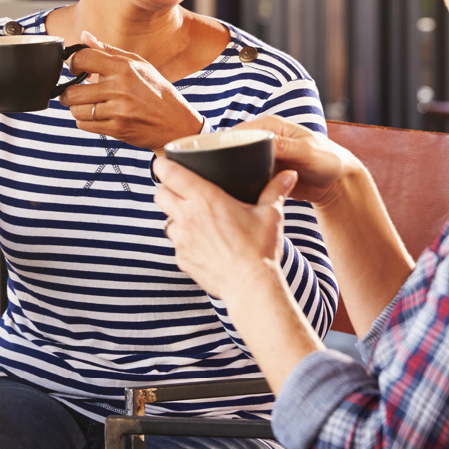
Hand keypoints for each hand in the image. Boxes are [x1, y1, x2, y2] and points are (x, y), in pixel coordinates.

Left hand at [57, 32, 204, 149]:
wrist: (177, 122)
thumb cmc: (156, 91)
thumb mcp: (138, 64)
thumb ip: (108, 51)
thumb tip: (84, 36)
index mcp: (124, 67)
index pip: (82, 58)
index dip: (73, 64)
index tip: (75, 69)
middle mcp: (120, 87)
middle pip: (73, 90)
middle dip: (69, 92)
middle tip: (76, 92)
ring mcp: (118, 110)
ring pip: (76, 109)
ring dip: (78, 108)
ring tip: (89, 105)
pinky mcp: (117, 128)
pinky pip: (84, 125)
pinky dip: (86, 121)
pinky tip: (97, 116)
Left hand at [154, 157, 297, 300]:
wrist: (251, 286)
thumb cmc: (260, 249)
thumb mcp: (271, 214)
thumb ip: (276, 190)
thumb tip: (289, 174)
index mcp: (206, 199)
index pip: (170, 174)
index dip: (162, 165)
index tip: (163, 162)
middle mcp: (188, 217)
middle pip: (160, 194)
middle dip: (166, 189)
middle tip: (180, 190)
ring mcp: (182, 239)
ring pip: (166, 220)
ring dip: (174, 217)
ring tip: (193, 219)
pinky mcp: (182, 258)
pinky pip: (176, 244)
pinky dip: (184, 241)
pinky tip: (202, 243)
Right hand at [227, 115, 361, 209]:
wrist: (337, 183)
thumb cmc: (328, 160)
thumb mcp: (307, 151)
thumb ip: (284, 146)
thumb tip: (257, 142)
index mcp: (273, 126)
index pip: (243, 130)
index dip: (227, 139)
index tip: (214, 151)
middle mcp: (266, 139)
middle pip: (237, 145)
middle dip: (227, 156)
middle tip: (216, 170)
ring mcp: (265, 157)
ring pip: (240, 162)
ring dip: (234, 170)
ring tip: (223, 180)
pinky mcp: (266, 172)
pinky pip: (249, 176)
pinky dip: (244, 181)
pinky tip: (237, 188)